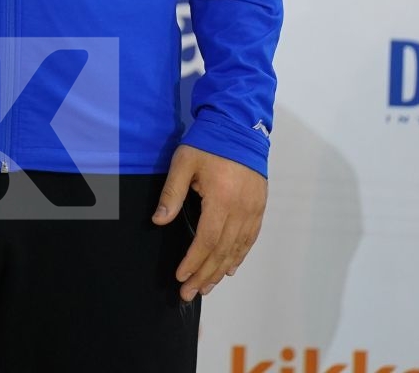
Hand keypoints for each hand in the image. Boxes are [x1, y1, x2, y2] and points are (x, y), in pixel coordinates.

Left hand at [151, 144, 266, 301]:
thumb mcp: (183, 162)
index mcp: (222, 199)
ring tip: (206, 287)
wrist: (240, 126)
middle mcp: (241, 209)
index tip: (180, 277)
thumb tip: (158, 221)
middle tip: (189, 292)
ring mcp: (253, 209)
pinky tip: (229, 267)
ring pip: (237, 249)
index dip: (194, 262)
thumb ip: (171, 193)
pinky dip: (239, 256)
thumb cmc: (208, 143)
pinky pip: (250, 238)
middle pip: (222, 251)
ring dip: (220, 270)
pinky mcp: (260, 206)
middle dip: (204, 274)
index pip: (207, 240)